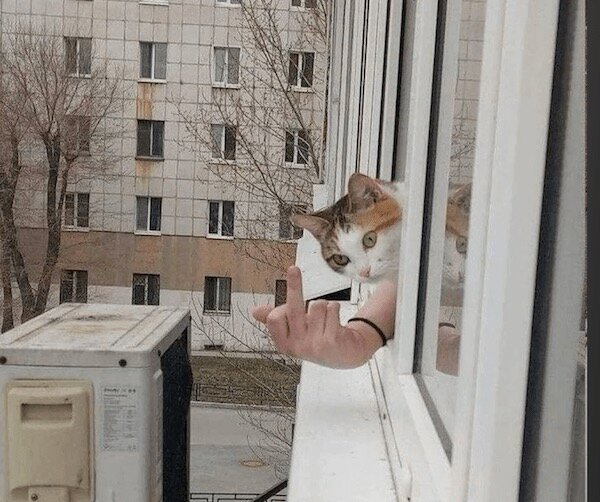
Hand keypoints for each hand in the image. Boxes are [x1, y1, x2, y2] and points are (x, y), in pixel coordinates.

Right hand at [251, 266, 388, 368]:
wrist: (347, 354)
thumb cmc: (318, 339)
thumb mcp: (294, 332)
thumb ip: (276, 320)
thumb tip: (255, 311)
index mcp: (284, 344)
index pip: (274, 318)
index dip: (282, 307)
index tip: (289, 301)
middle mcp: (298, 347)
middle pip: (292, 308)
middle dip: (294, 285)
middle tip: (293, 268)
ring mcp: (315, 345)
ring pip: (317, 305)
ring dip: (323, 305)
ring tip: (326, 318)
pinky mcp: (333, 339)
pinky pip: (331, 308)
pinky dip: (335, 308)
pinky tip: (335, 320)